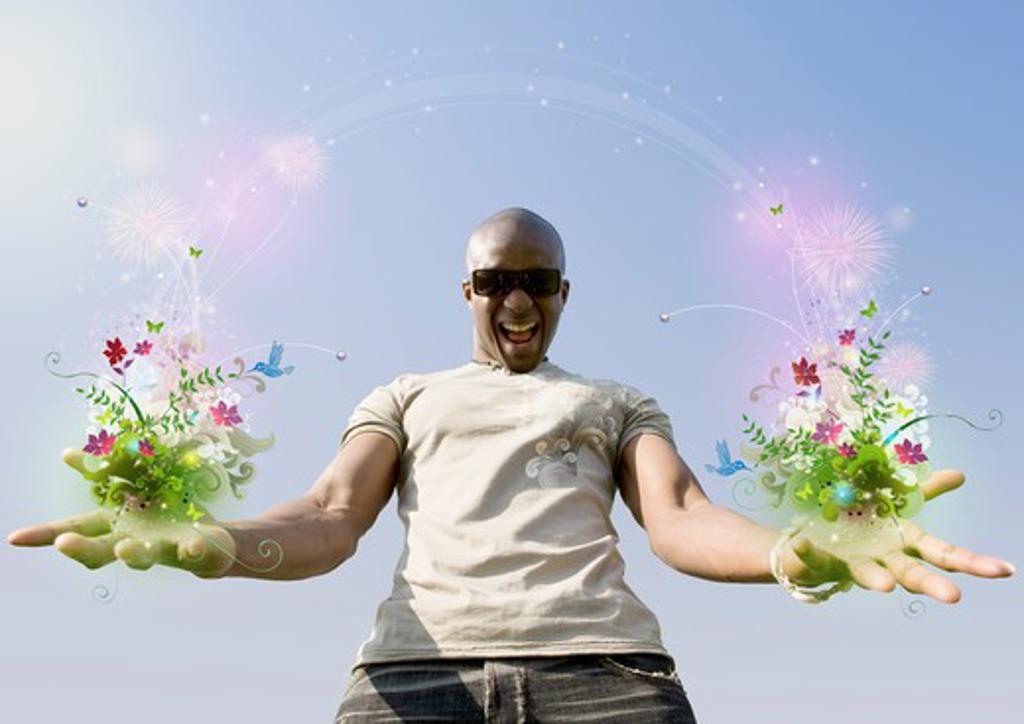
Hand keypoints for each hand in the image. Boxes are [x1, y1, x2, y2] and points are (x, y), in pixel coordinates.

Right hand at [6, 449, 236, 578]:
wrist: (208, 540)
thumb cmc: (160, 512)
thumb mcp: (131, 485)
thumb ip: (102, 471)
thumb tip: (64, 453)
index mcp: (113, 525)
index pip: (73, 529)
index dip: (44, 535)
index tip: (14, 539)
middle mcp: (130, 540)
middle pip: (100, 550)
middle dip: (81, 548)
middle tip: (63, 543)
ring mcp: (160, 547)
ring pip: (143, 554)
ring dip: (133, 552)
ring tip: (126, 547)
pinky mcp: (191, 548)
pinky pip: (190, 550)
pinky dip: (190, 550)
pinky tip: (190, 547)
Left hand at [777, 469, 1014, 602]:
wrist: (810, 539)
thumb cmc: (860, 525)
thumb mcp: (893, 503)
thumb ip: (923, 490)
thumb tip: (960, 475)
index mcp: (903, 543)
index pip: (943, 555)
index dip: (974, 563)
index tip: (1005, 571)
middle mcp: (882, 559)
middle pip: (911, 573)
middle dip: (931, 584)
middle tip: (954, 596)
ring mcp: (850, 563)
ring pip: (866, 574)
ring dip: (875, 579)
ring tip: (886, 587)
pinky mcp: (817, 560)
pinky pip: (810, 555)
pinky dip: (806, 550)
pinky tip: (801, 542)